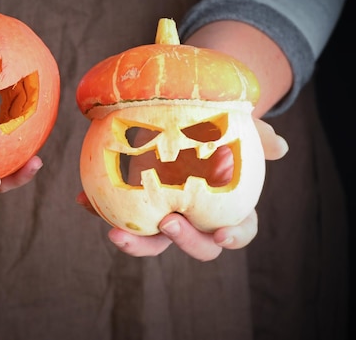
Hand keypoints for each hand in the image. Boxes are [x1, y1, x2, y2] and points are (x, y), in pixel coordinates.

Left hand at [76, 117, 288, 260]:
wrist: (185, 119)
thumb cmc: (218, 127)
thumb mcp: (239, 126)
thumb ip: (258, 136)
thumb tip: (281, 146)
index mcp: (227, 208)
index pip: (238, 231)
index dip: (233, 238)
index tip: (222, 235)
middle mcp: (196, 218)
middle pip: (195, 245)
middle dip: (182, 240)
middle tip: (168, 222)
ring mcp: (164, 215)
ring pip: (153, 240)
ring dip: (135, 241)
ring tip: (114, 230)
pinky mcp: (137, 206)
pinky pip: (120, 214)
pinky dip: (100, 209)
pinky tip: (83, 198)